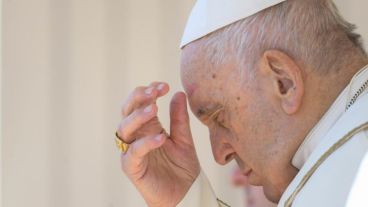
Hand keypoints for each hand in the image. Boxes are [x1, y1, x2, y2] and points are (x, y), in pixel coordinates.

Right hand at [117, 82, 199, 206]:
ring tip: (154, 109)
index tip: (165, 85)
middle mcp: (137, 136)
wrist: (185, 194)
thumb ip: (179, 118)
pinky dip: (145, 143)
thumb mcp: (184, 139)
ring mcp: (132, 151)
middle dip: (139, 98)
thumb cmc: (182, 167)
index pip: (141, 103)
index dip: (149, 91)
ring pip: (125, 129)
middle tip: (154, 91)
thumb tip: (178, 93)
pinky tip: (161, 137)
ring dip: (138, 117)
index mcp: (148, 127)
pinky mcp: (132, 168)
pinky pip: (134, 153)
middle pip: (128, 111)